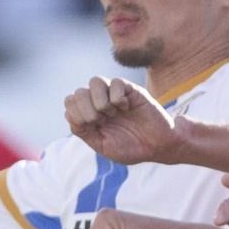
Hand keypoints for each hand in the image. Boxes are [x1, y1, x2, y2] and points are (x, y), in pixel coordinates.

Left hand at [63, 77, 178, 164]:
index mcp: (91, 115)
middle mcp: (100, 102)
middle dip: (85, 109)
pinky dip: (117, 96)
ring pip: (94, 81)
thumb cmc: (131, 147)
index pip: (70, 102)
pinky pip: (116, 82)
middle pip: (78, 92)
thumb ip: (83, 131)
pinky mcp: (131, 90)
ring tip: (111, 112)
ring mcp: (115, 95)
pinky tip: (125, 107)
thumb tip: (69, 114)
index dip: (76, 114)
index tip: (91, 126)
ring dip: (99, 99)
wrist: (159, 146)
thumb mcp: (102, 145)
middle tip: (100, 120)